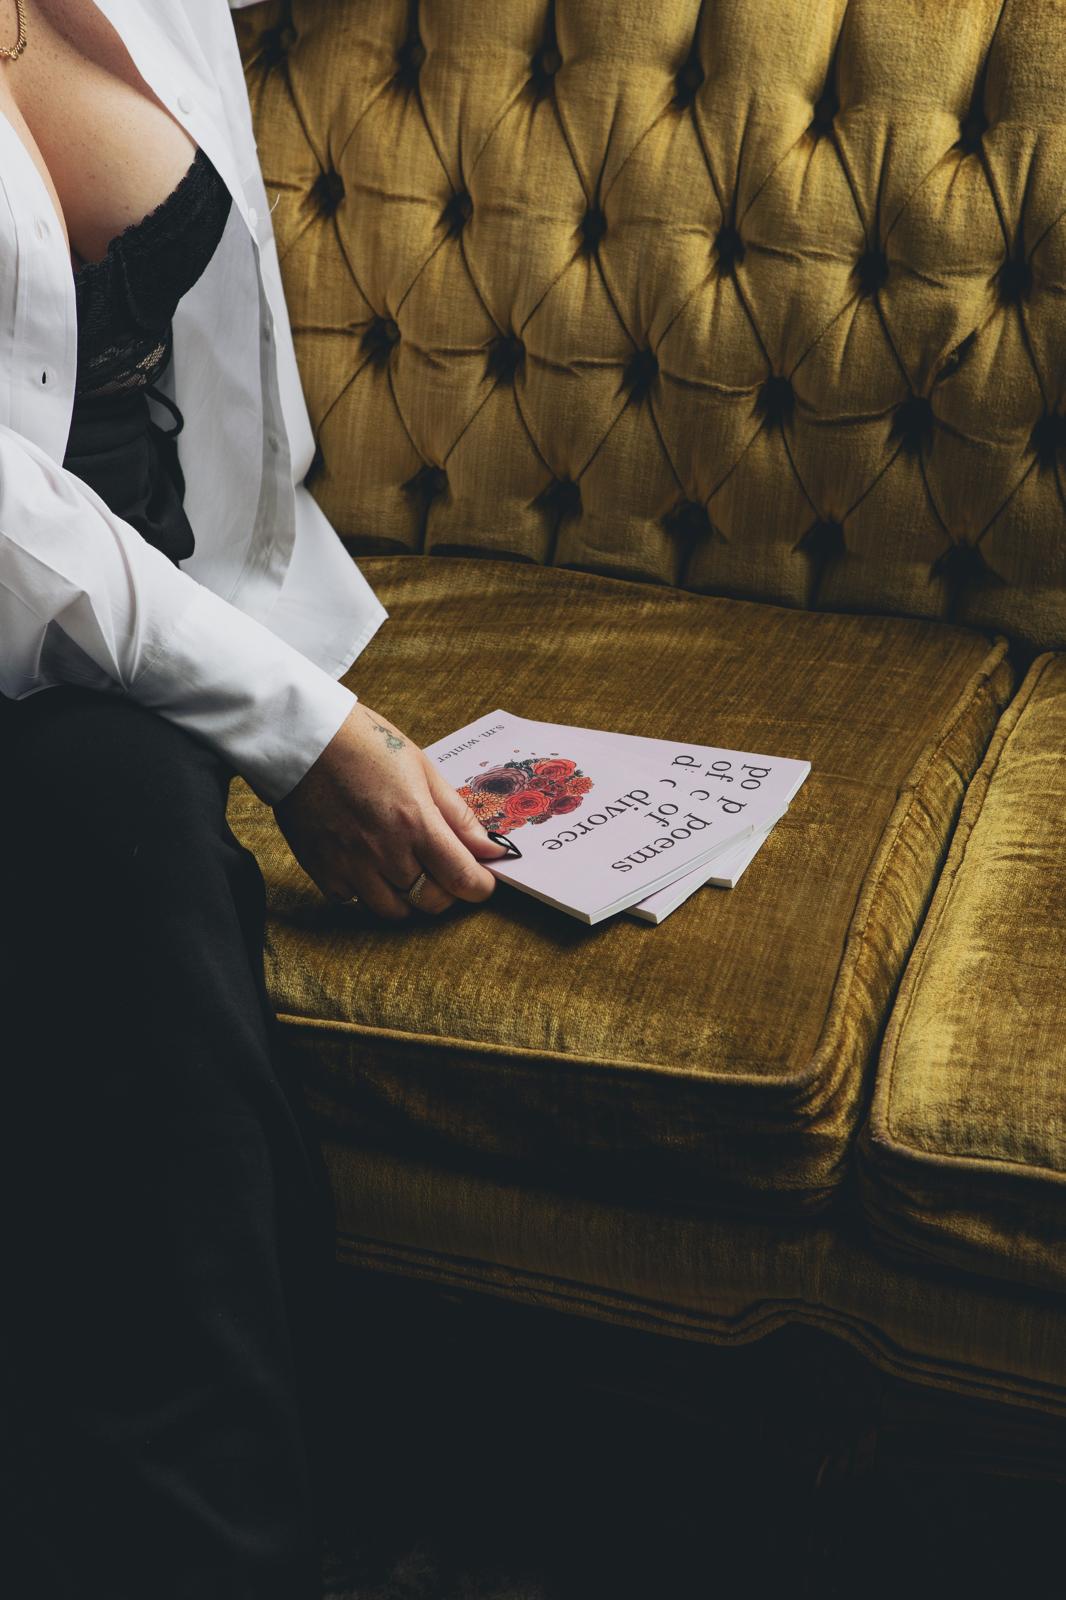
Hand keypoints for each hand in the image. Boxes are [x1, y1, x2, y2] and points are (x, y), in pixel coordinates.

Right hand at [272, 702, 508, 919]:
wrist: (302, 737)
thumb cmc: (365, 744)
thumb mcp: (422, 768)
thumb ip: (458, 815)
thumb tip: (490, 848)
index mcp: (416, 822)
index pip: (462, 878)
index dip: (481, 887)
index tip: (482, 881)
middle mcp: (384, 851)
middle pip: (431, 902)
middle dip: (448, 892)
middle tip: (444, 871)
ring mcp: (350, 864)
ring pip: (393, 911)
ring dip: (409, 897)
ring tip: (407, 870)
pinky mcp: (321, 869)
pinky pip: (353, 901)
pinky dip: (366, 892)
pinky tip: (368, 866)